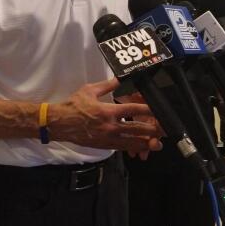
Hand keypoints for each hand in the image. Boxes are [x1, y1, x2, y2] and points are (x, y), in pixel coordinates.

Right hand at [48, 78, 162, 154]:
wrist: (60, 123)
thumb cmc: (74, 105)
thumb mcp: (90, 90)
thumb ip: (108, 85)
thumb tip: (121, 77)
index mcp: (108, 111)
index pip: (133, 110)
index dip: (148, 110)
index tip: (158, 110)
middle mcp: (110, 126)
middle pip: (136, 129)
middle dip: (152, 130)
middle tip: (164, 131)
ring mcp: (107, 138)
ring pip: (131, 142)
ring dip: (146, 143)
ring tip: (158, 144)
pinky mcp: (104, 145)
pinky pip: (122, 148)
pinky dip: (132, 148)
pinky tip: (140, 148)